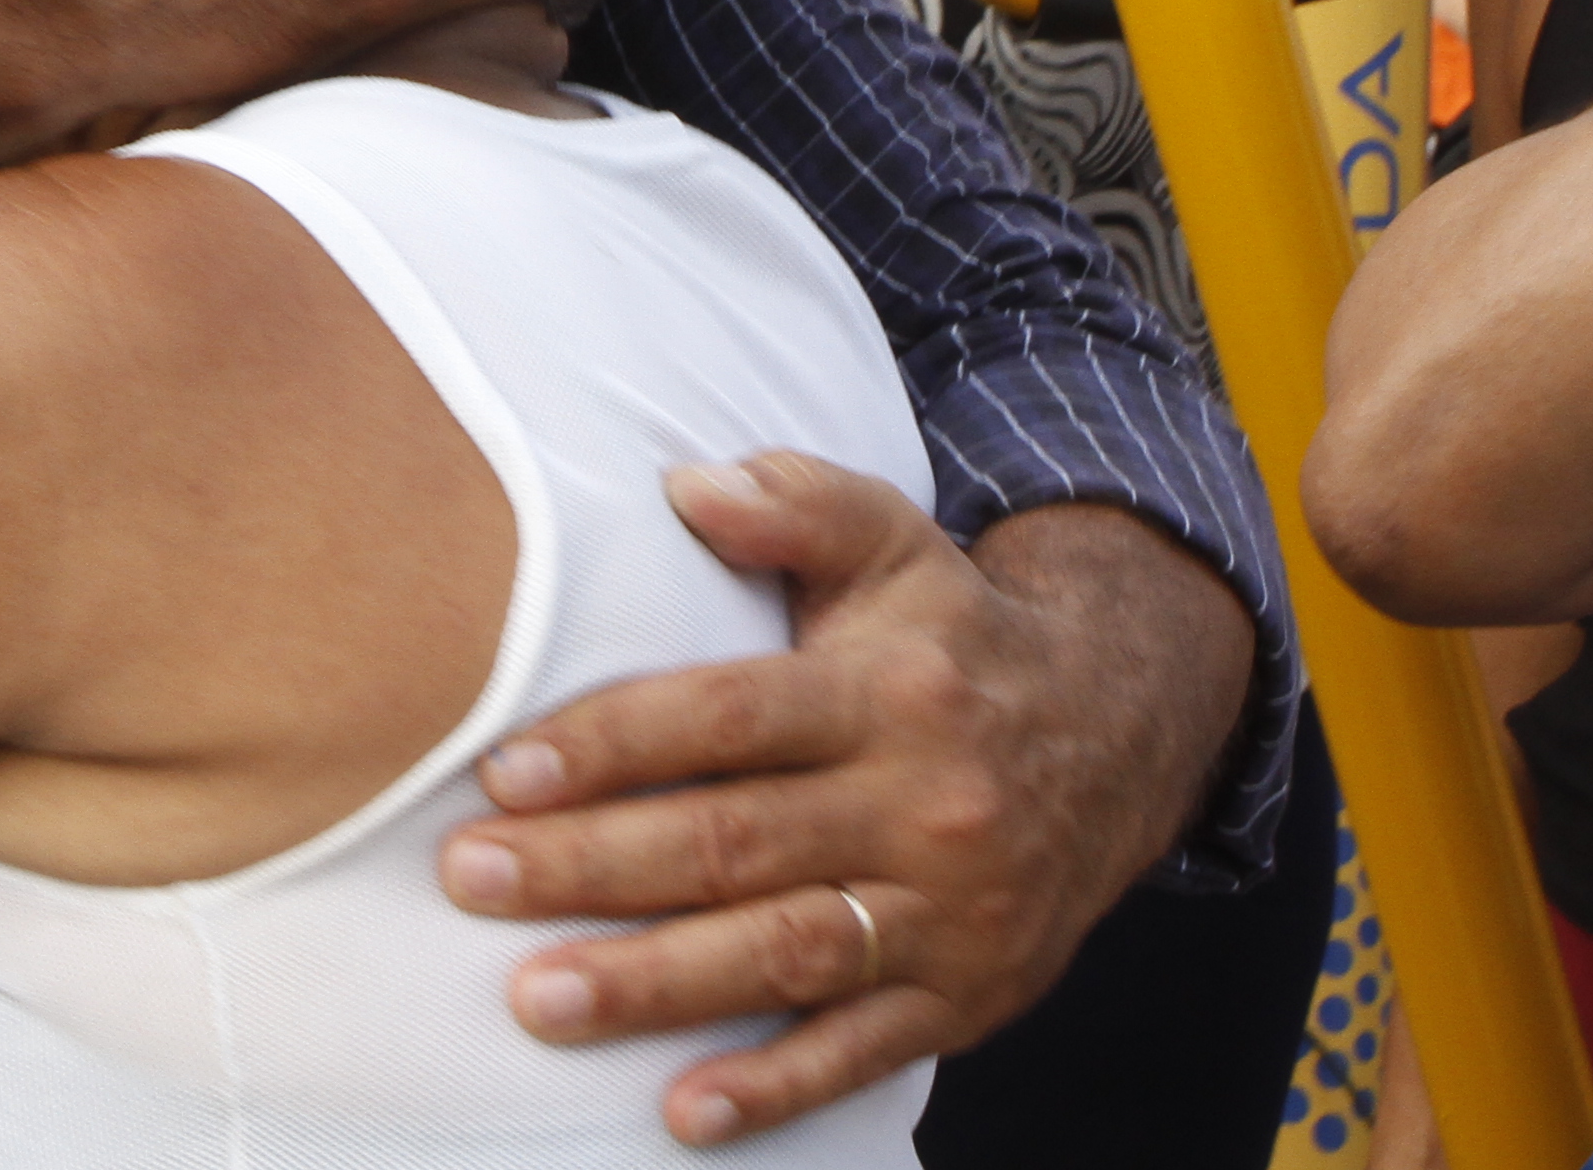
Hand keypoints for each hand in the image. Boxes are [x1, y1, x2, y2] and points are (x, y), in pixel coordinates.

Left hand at [435, 464, 1248, 1145]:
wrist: (1123, 730)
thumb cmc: (954, 634)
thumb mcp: (891, 542)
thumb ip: (794, 506)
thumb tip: (686, 486)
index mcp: (889, 691)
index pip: (731, 717)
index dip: (613, 743)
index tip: (502, 772)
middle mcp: (924, 804)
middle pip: (737, 841)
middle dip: (592, 866)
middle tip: (469, 880)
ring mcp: (949, 910)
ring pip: (787, 952)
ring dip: (658, 983)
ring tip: (538, 998)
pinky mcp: (970, 995)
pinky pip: (866, 1051)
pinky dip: (776, 1088)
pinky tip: (683, 1112)